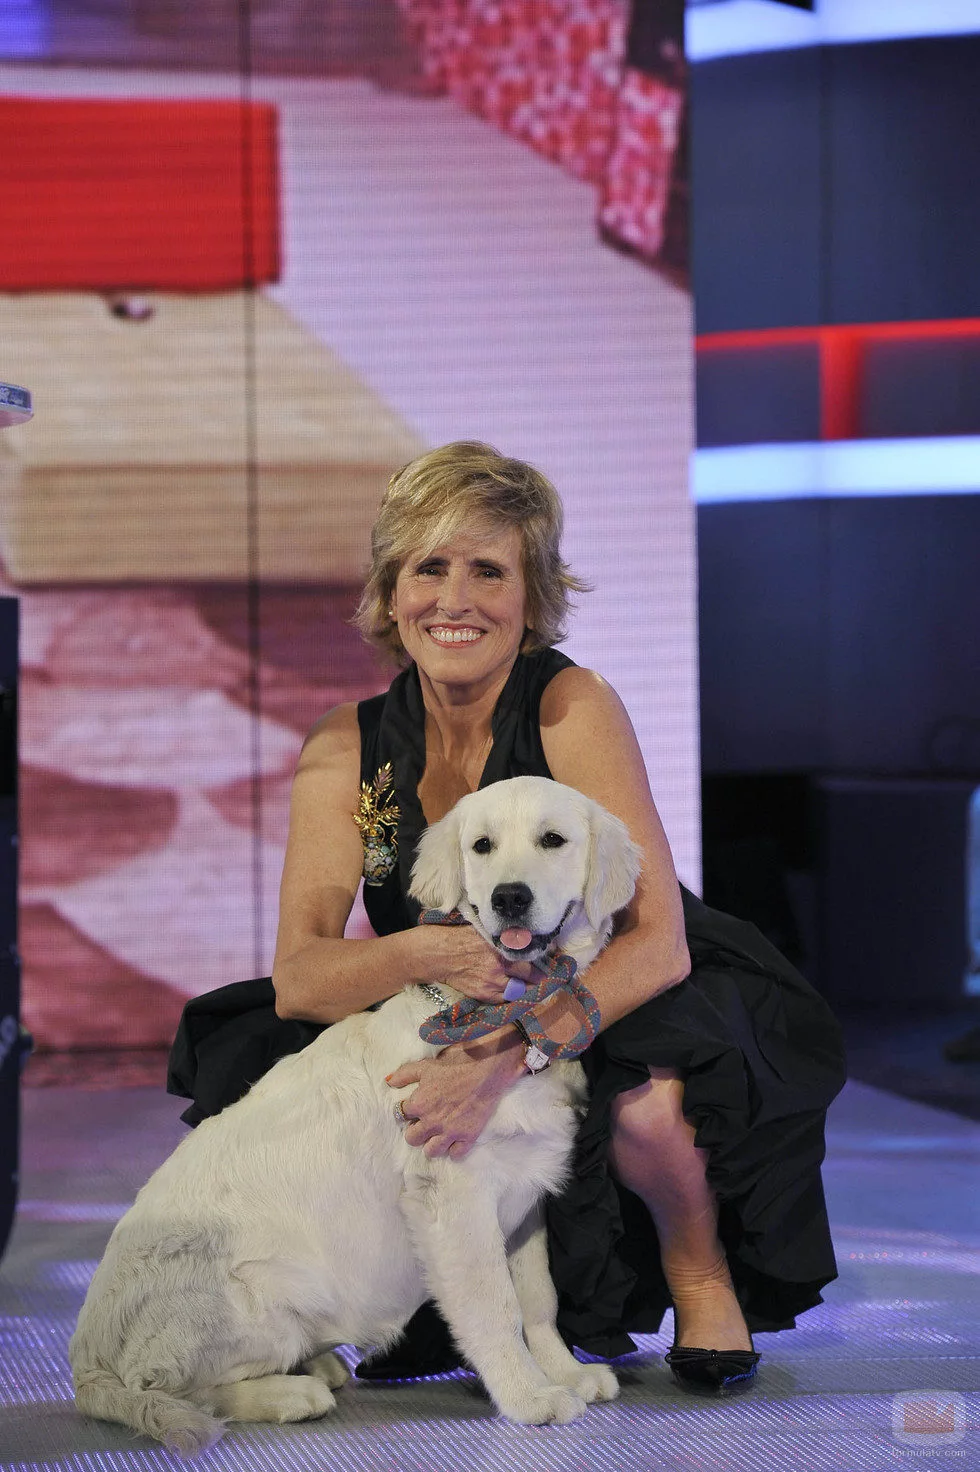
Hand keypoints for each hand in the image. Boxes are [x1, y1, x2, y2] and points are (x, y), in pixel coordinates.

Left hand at [388, 1031, 523, 1158]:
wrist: (486, 1069)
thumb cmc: (455, 1064)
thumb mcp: (425, 1065)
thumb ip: (404, 1074)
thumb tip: (388, 1081)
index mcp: (418, 1104)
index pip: (401, 1115)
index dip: (407, 1110)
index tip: (414, 1107)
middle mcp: (431, 1122)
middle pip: (412, 1139)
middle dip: (415, 1131)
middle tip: (423, 1123)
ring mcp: (450, 1131)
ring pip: (431, 1151)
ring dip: (431, 1144)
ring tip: (437, 1135)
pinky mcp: (468, 1136)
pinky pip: (455, 1154)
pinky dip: (454, 1149)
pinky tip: (454, 1140)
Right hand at [421, 925, 537, 1003]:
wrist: (437, 955)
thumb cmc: (460, 938)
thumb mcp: (483, 931)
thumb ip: (502, 937)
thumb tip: (522, 936)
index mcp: (501, 949)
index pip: (529, 959)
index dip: (541, 964)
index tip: (550, 965)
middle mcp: (499, 967)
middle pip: (528, 977)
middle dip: (538, 979)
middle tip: (544, 978)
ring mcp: (491, 983)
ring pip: (517, 992)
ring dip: (525, 990)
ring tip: (532, 988)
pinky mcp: (482, 994)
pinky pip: (502, 1000)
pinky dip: (509, 997)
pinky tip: (513, 993)